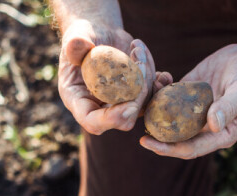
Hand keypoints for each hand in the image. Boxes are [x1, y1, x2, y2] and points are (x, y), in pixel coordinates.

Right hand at [58, 20, 169, 134]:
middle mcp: (99, 107)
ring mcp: (119, 104)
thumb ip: (75, 44)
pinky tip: (162, 72)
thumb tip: (77, 45)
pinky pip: (152, 97)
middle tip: (141, 64)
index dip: (111, 119)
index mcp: (78, 100)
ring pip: (142, 107)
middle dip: (138, 96)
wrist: (100, 33)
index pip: (92, 122)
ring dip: (148, 80)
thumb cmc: (83, 34)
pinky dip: (158, 83)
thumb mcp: (77, 35)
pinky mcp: (135, 96)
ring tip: (138, 51)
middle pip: (124, 119)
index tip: (129, 106)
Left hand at [139, 44, 236, 158]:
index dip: (168, 149)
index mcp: (219, 134)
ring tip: (145, 91)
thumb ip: (229, 108)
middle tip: (134, 124)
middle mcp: (204, 126)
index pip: (190, 148)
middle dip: (154, 133)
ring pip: (169, 116)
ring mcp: (196, 110)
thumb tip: (213, 124)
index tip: (148, 142)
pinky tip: (159, 77)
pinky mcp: (190, 93)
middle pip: (175, 136)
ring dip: (155, 107)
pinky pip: (171, 95)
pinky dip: (162, 88)